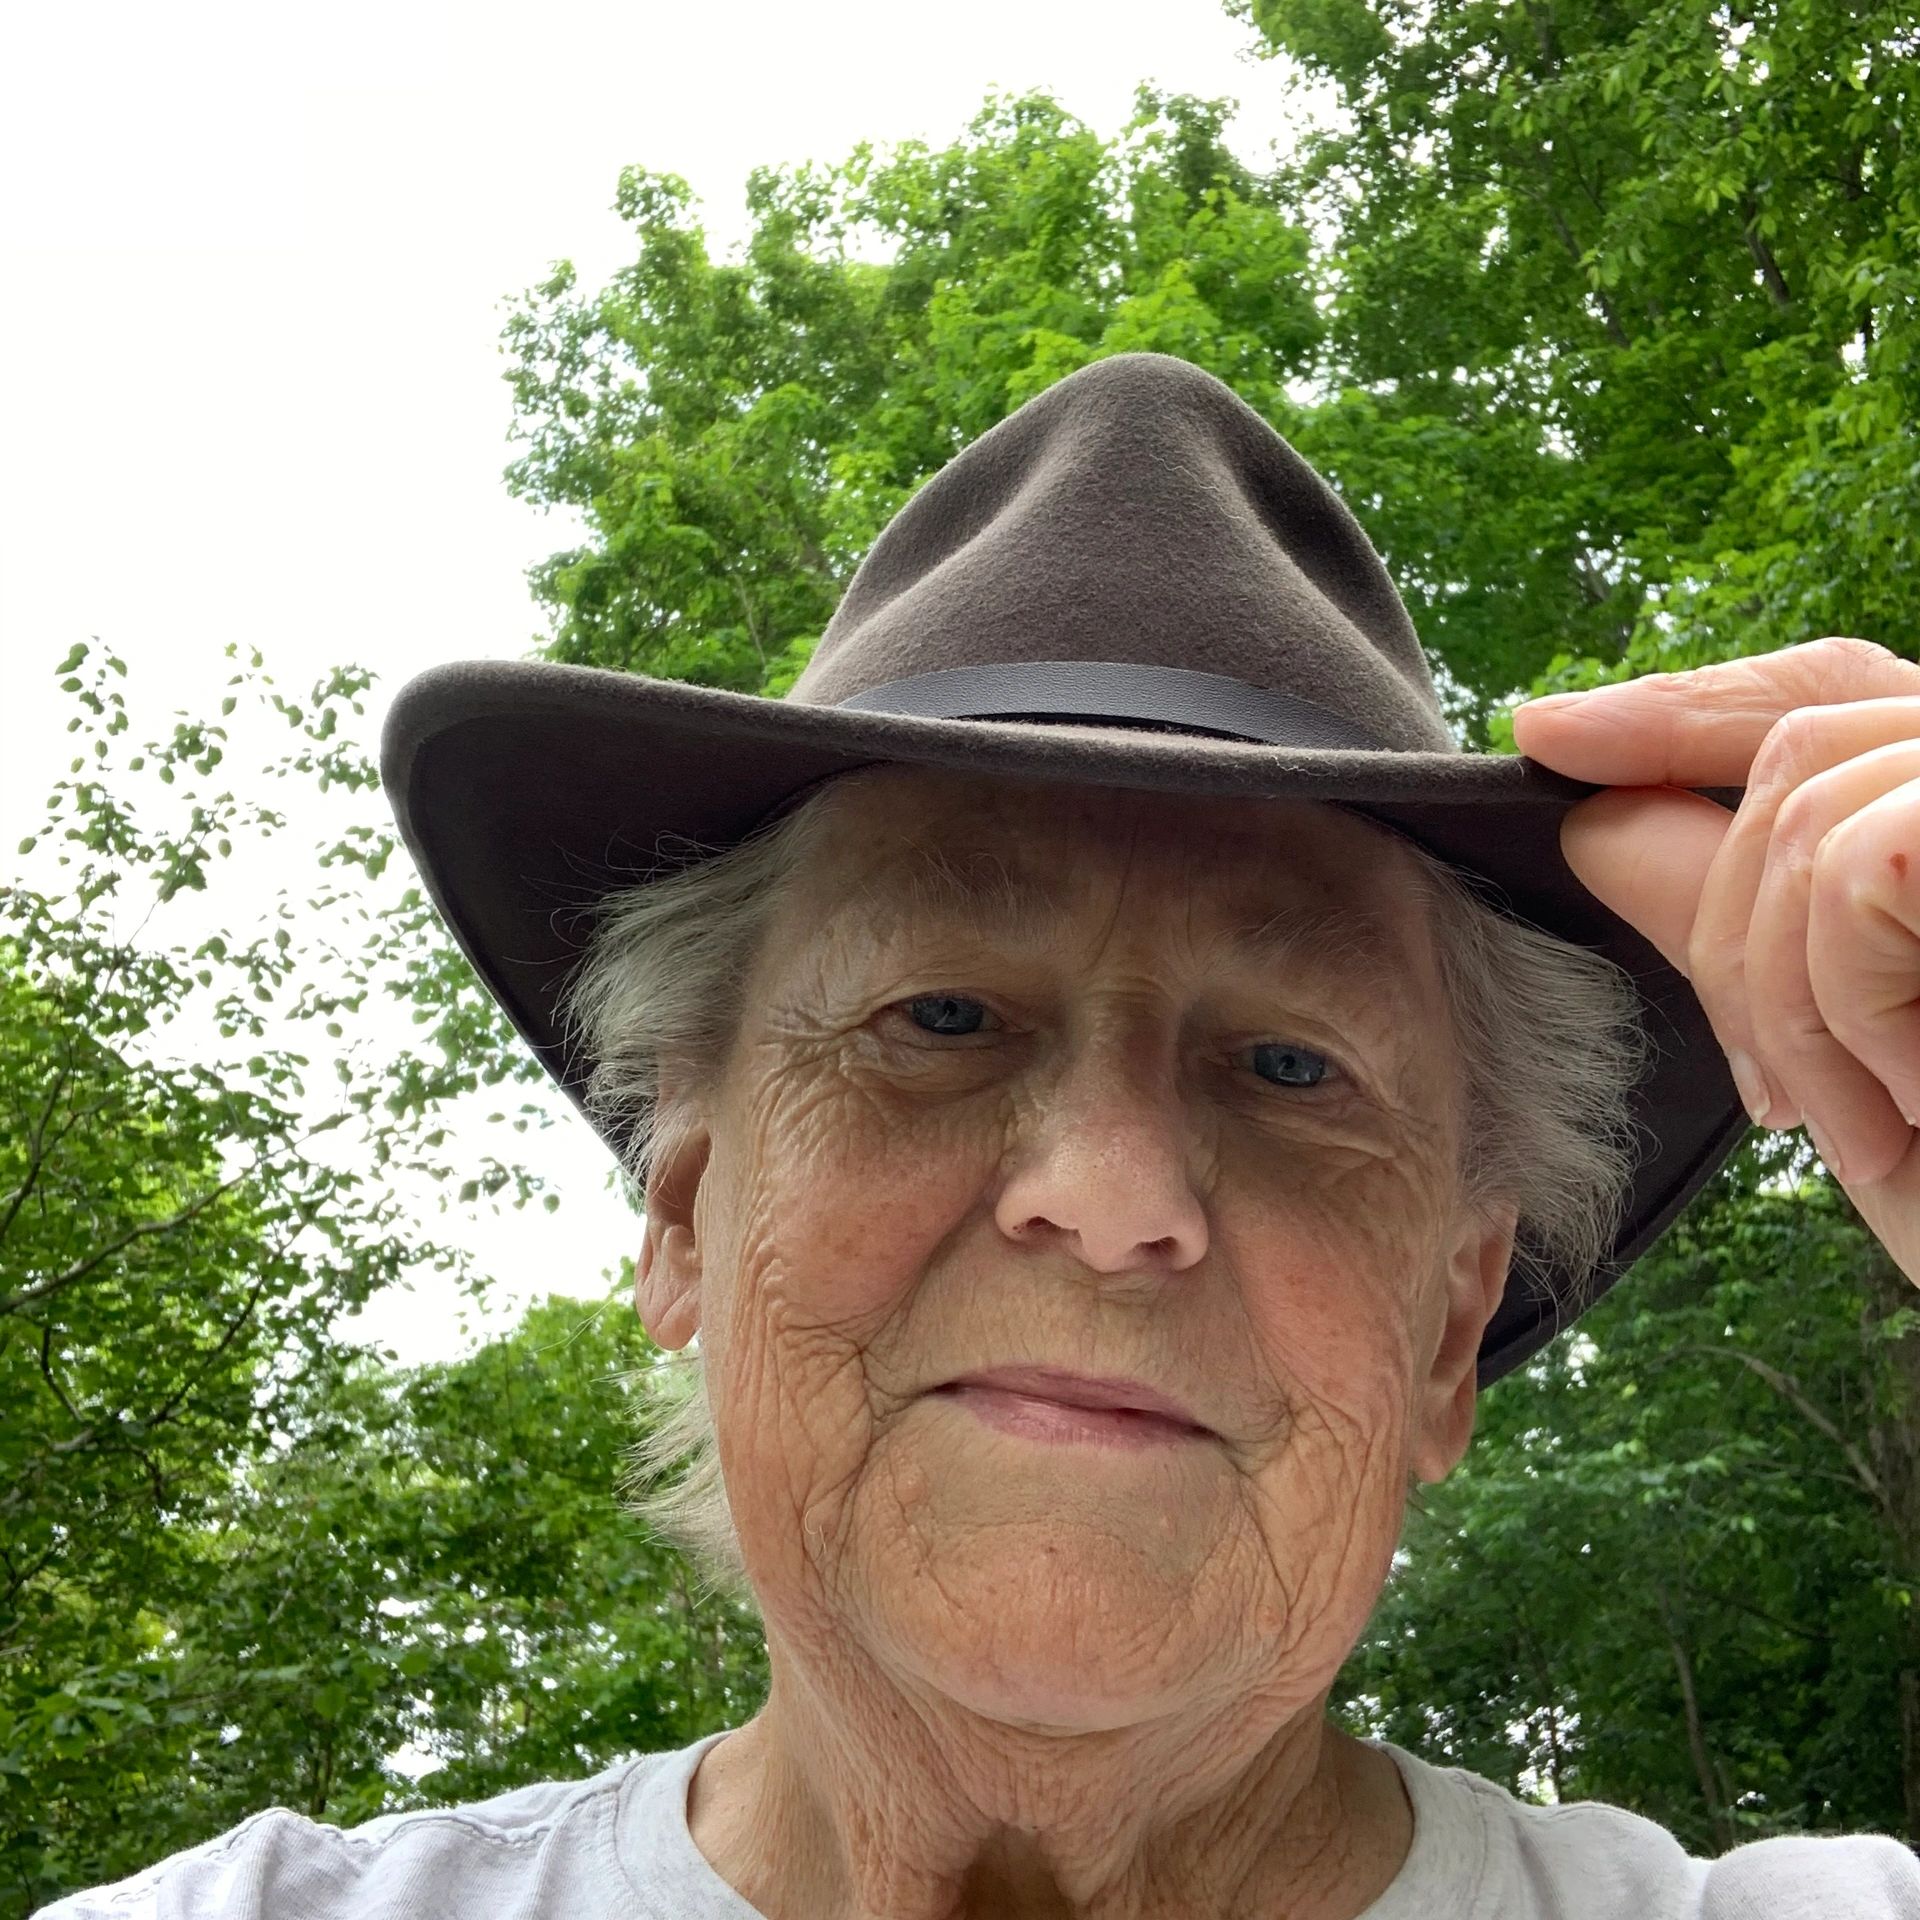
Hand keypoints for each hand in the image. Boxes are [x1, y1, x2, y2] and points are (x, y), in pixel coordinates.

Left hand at [1512, 636, 1919, 1287]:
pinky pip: (1851, 878)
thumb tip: (1592, 823)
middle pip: (1795, 758)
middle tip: (1781, 1107)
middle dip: (1728, 942)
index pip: (1829, 691)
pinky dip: (1850, 1017)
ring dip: (1792, 1014)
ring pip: (1803, 828)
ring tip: (1874, 1132)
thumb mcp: (1866, 1056)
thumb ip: (1749, 932)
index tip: (1548, 738)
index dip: (1681, 710)